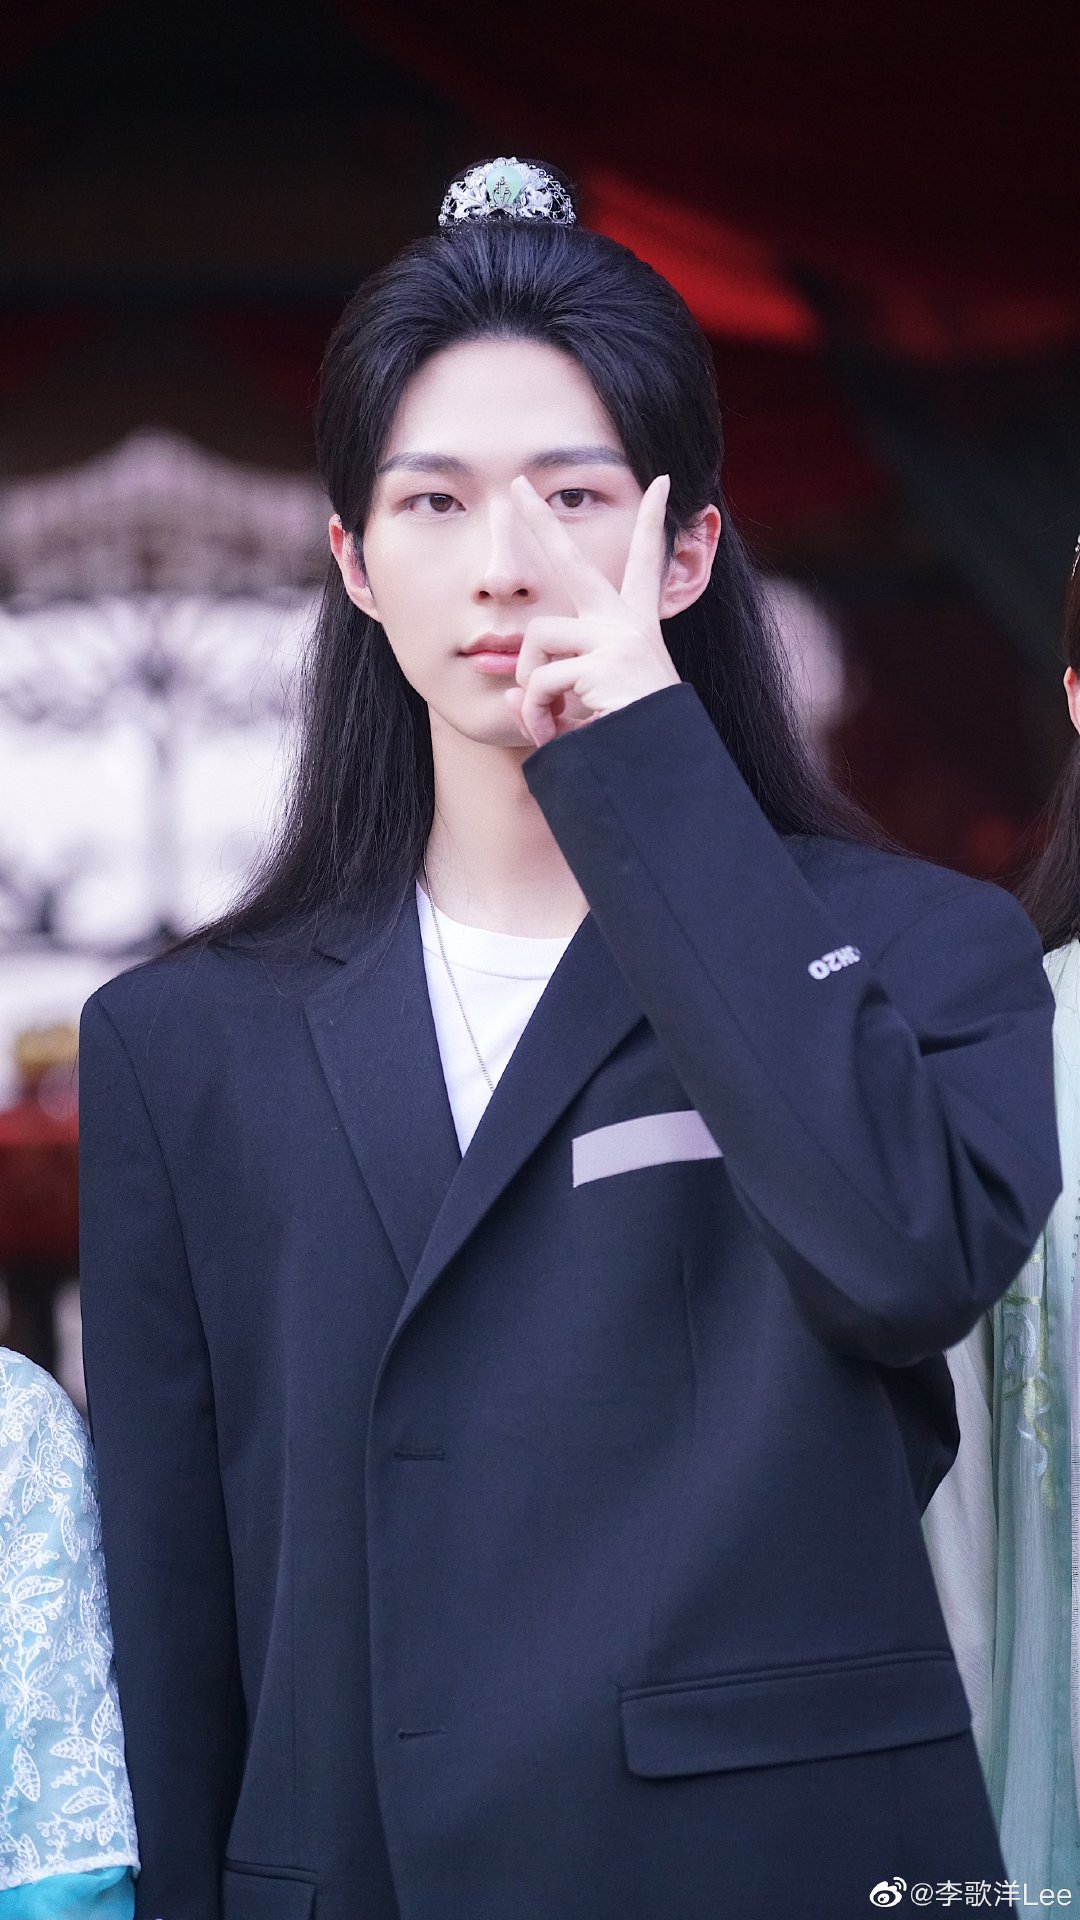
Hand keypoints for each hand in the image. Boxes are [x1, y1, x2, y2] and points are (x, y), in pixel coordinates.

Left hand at [506, 473, 679, 747]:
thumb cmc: (628, 742)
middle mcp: (627, 624)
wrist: (658, 768)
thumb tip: (511, 694)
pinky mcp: (603, 662)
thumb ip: (547, 696)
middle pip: (574, 561)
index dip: (653, 523)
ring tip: (550, 720)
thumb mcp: (584, 713)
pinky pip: (543, 680)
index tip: (660, 484)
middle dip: (541, 520)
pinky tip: (555, 734)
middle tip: (517, 485)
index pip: (643, 567)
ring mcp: (617, 639)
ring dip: (532, 683)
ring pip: (538, 636)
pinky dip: (539, 712)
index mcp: (633, 629)